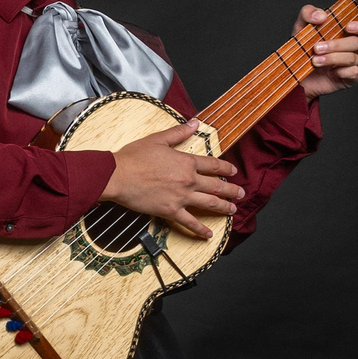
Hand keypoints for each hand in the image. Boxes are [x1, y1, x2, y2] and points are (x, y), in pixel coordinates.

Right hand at [101, 121, 242, 238]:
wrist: (117, 176)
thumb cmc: (133, 157)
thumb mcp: (157, 140)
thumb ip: (178, 132)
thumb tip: (194, 123)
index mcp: (186, 162)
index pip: (213, 164)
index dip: (225, 167)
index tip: (233, 171)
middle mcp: (188, 180)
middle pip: (217, 186)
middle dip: (232, 190)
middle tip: (240, 194)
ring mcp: (181, 197)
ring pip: (210, 204)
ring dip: (224, 207)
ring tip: (233, 210)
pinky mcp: (171, 211)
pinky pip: (190, 223)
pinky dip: (200, 230)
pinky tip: (209, 235)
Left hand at [294, 4, 357, 100]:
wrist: (295, 73)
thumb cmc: (303, 49)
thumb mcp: (301, 27)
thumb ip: (308, 14)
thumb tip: (321, 15)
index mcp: (347, 33)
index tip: (349, 26)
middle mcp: (352, 47)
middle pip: (357, 42)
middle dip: (337, 44)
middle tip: (318, 47)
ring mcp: (353, 63)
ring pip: (351, 57)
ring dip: (331, 58)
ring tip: (314, 60)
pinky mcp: (350, 77)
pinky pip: (353, 72)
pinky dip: (339, 71)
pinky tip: (328, 72)